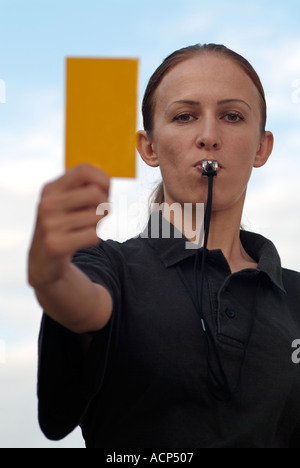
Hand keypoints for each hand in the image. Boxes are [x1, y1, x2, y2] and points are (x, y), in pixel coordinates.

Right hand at [28, 163, 109, 287]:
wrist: (43, 261)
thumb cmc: (64, 225)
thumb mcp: (67, 202)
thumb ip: (85, 187)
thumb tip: (107, 180)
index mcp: (50, 189)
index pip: (84, 170)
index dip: (103, 179)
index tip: (106, 191)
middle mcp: (46, 204)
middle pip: (96, 193)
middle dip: (105, 205)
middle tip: (100, 213)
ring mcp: (49, 225)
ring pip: (97, 216)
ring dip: (98, 225)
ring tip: (85, 229)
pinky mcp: (55, 245)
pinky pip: (92, 236)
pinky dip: (93, 239)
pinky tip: (80, 241)